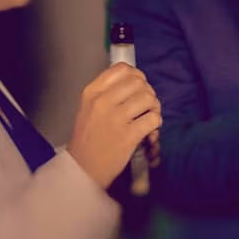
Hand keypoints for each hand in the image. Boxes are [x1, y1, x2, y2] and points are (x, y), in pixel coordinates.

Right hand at [67, 64, 162, 189]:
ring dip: (154, 109)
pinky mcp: (128, 135)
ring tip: (148, 119)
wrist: (82, 168)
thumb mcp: (89, 108)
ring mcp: (115, 118)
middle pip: (139, 82)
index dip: (137, 76)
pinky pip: (154, 119)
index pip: (122, 69)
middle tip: (146, 107)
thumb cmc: (89, 138)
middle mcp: (102, 102)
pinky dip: (156, 125)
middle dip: (148, 93)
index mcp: (92, 92)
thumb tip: (136, 79)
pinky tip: (148, 132)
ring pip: (149, 98)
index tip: (138, 88)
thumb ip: (108, 92)